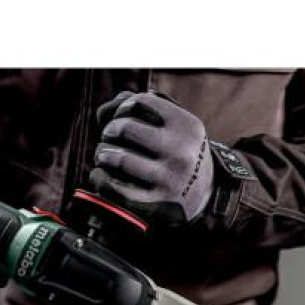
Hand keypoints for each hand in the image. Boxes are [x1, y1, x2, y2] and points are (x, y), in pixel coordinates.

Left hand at [89, 92, 214, 225]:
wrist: (204, 193)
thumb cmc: (179, 150)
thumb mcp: (177, 125)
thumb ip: (144, 107)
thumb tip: (105, 111)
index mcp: (188, 126)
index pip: (140, 102)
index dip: (122, 106)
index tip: (121, 116)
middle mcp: (182, 152)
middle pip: (125, 128)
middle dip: (109, 130)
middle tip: (109, 136)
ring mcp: (170, 179)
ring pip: (119, 158)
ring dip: (102, 154)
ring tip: (104, 155)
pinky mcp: (157, 203)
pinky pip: (117, 188)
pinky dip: (100, 178)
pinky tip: (100, 174)